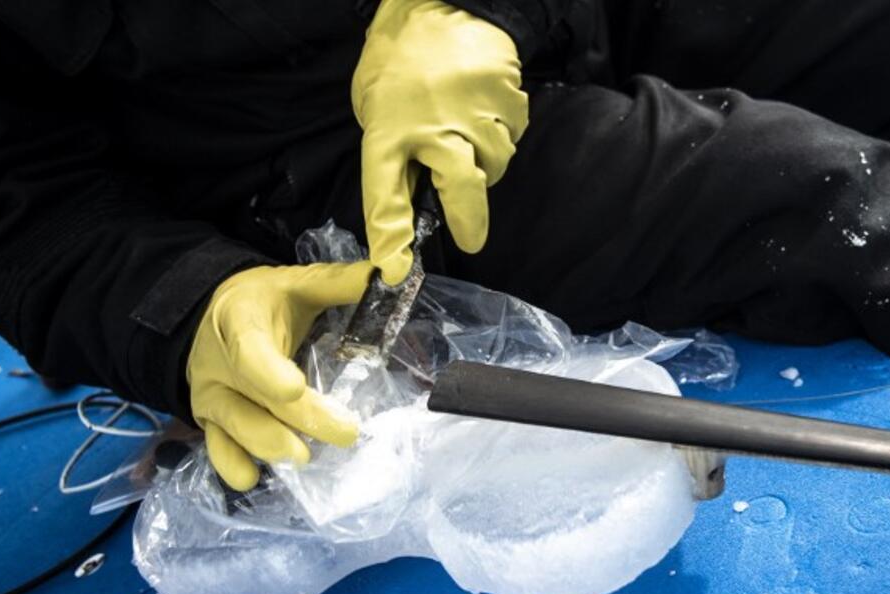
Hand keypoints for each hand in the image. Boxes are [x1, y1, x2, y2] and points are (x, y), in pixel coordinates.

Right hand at [187, 262, 371, 489]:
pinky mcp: (208, 420)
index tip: (294, 390)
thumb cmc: (264, 301)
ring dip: (269, 445)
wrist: (208, 316)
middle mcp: (219, 362)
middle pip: (258, 397)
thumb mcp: (297, 284)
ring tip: (304, 456)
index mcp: (240, 320)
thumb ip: (339, 283)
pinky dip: (232, 465)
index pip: (251, 349)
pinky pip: (216, 448)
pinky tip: (253, 476)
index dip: (269, 372)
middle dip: (301, 419)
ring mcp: (211, 395)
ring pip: (236, 427)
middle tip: (345, 433)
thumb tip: (392, 274)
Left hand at [352, 0, 527, 284]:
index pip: (383, 195)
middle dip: (469, 220)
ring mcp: (475, 114)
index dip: (389, 239)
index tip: (394, 270)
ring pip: (494, 164)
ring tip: (468, 134)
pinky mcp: (508, 100)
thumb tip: (416, 196)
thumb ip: (395, 153)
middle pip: (461, 190)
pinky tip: (484, 110)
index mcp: (388, 131)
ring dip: (485, 163)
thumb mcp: (377, 107)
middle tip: (471, 237)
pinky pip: (512, 134)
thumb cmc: (401, 58)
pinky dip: (502, 131)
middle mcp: (432, 127)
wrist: (444, 2)